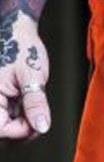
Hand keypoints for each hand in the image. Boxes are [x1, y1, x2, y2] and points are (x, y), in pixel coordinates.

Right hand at [0, 8, 50, 139]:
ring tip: (31, 99)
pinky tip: (25, 99)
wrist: (17, 30)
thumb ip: (35, 103)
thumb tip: (41, 127)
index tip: (37, 122)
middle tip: (38, 112)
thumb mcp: (33, 76)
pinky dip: (20, 112)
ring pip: (7, 123)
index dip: (20, 131)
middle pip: (3, 129)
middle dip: (23, 126)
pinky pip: (7, 114)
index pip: (0, 129)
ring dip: (22, 119)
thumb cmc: (22, 47)